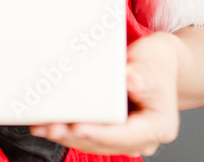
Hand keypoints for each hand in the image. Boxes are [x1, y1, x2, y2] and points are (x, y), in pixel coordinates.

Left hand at [30, 32, 180, 156]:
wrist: (158, 62)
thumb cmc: (157, 62)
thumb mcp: (152, 62)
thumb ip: (142, 74)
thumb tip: (131, 80)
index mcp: (159, 125)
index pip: (126, 135)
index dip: (100, 132)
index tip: (78, 127)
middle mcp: (144, 137)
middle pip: (105, 142)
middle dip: (76, 135)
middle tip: (52, 128)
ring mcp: (127, 137)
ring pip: (93, 141)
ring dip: (67, 135)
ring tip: (43, 126)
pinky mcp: (112, 131)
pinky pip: (89, 133)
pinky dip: (70, 129)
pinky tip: (50, 123)